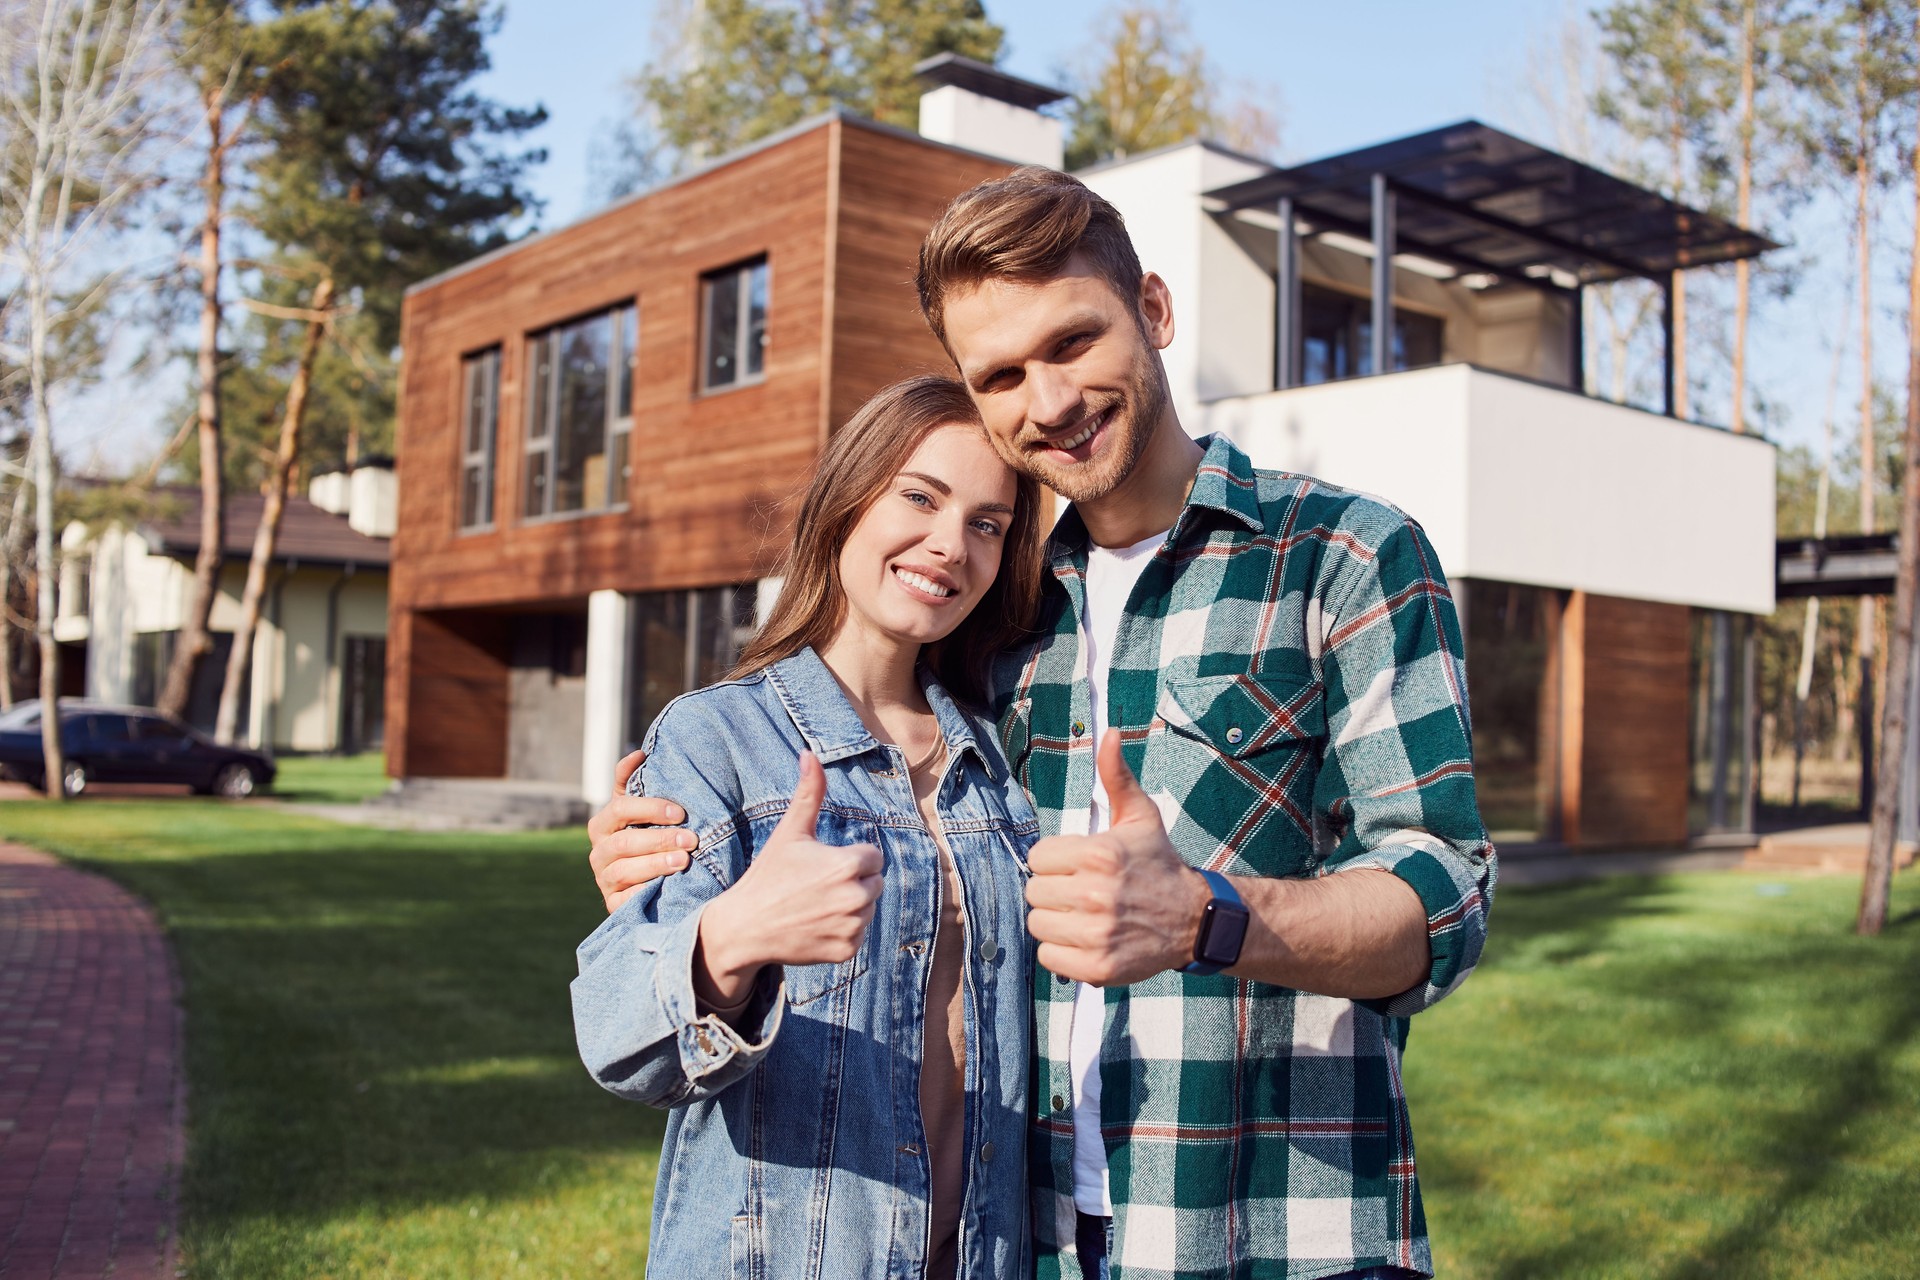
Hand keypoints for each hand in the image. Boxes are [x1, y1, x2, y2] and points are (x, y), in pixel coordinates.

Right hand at [588, 749, 697, 912]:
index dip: (650, 808)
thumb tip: (639, 753)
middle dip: (660, 839)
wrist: (645, 882)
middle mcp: (599, 852)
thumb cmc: (646, 835)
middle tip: (691, 839)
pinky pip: (626, 900)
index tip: (680, 812)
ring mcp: (604, 880)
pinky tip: (668, 888)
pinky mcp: (613, 905)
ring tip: (684, 861)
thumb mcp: (640, 810)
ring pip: (625, 870)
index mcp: (603, 824)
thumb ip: (634, 781)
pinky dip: (646, 892)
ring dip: (656, 864)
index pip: (620, 809)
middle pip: (625, 842)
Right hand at [696, 752, 884, 1005]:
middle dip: (852, 881)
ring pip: (868, 908)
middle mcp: (856, 897)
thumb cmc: (768, 875)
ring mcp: (852, 927)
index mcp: (848, 864)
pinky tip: (816, 925)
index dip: (849, 857)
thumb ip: (809, 793)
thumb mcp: (790, 832)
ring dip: (850, 905)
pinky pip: (859, 934)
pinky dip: (843, 931)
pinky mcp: (847, 951)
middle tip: (816, 886)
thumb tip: (810, 754)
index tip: (822, 865)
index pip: (873, 856)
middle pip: (874, 882)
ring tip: (815, 905)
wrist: (745, 927)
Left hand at [1024, 732, 1209, 985]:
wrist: (1195, 919)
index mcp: (1099, 855)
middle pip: (1034, 891)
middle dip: (1054, 890)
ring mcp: (1097, 934)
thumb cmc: (1158, 863)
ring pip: (1038, 924)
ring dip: (1055, 922)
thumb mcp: (1140, 816)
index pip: (1038, 857)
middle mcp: (1096, 895)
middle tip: (1082, 892)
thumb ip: (1116, 776)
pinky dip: (1062, 953)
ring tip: (1083, 916)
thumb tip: (1109, 733)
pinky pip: (1049, 958)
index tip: (1078, 866)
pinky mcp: (1098, 968)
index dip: (1055, 861)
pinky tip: (1086, 939)